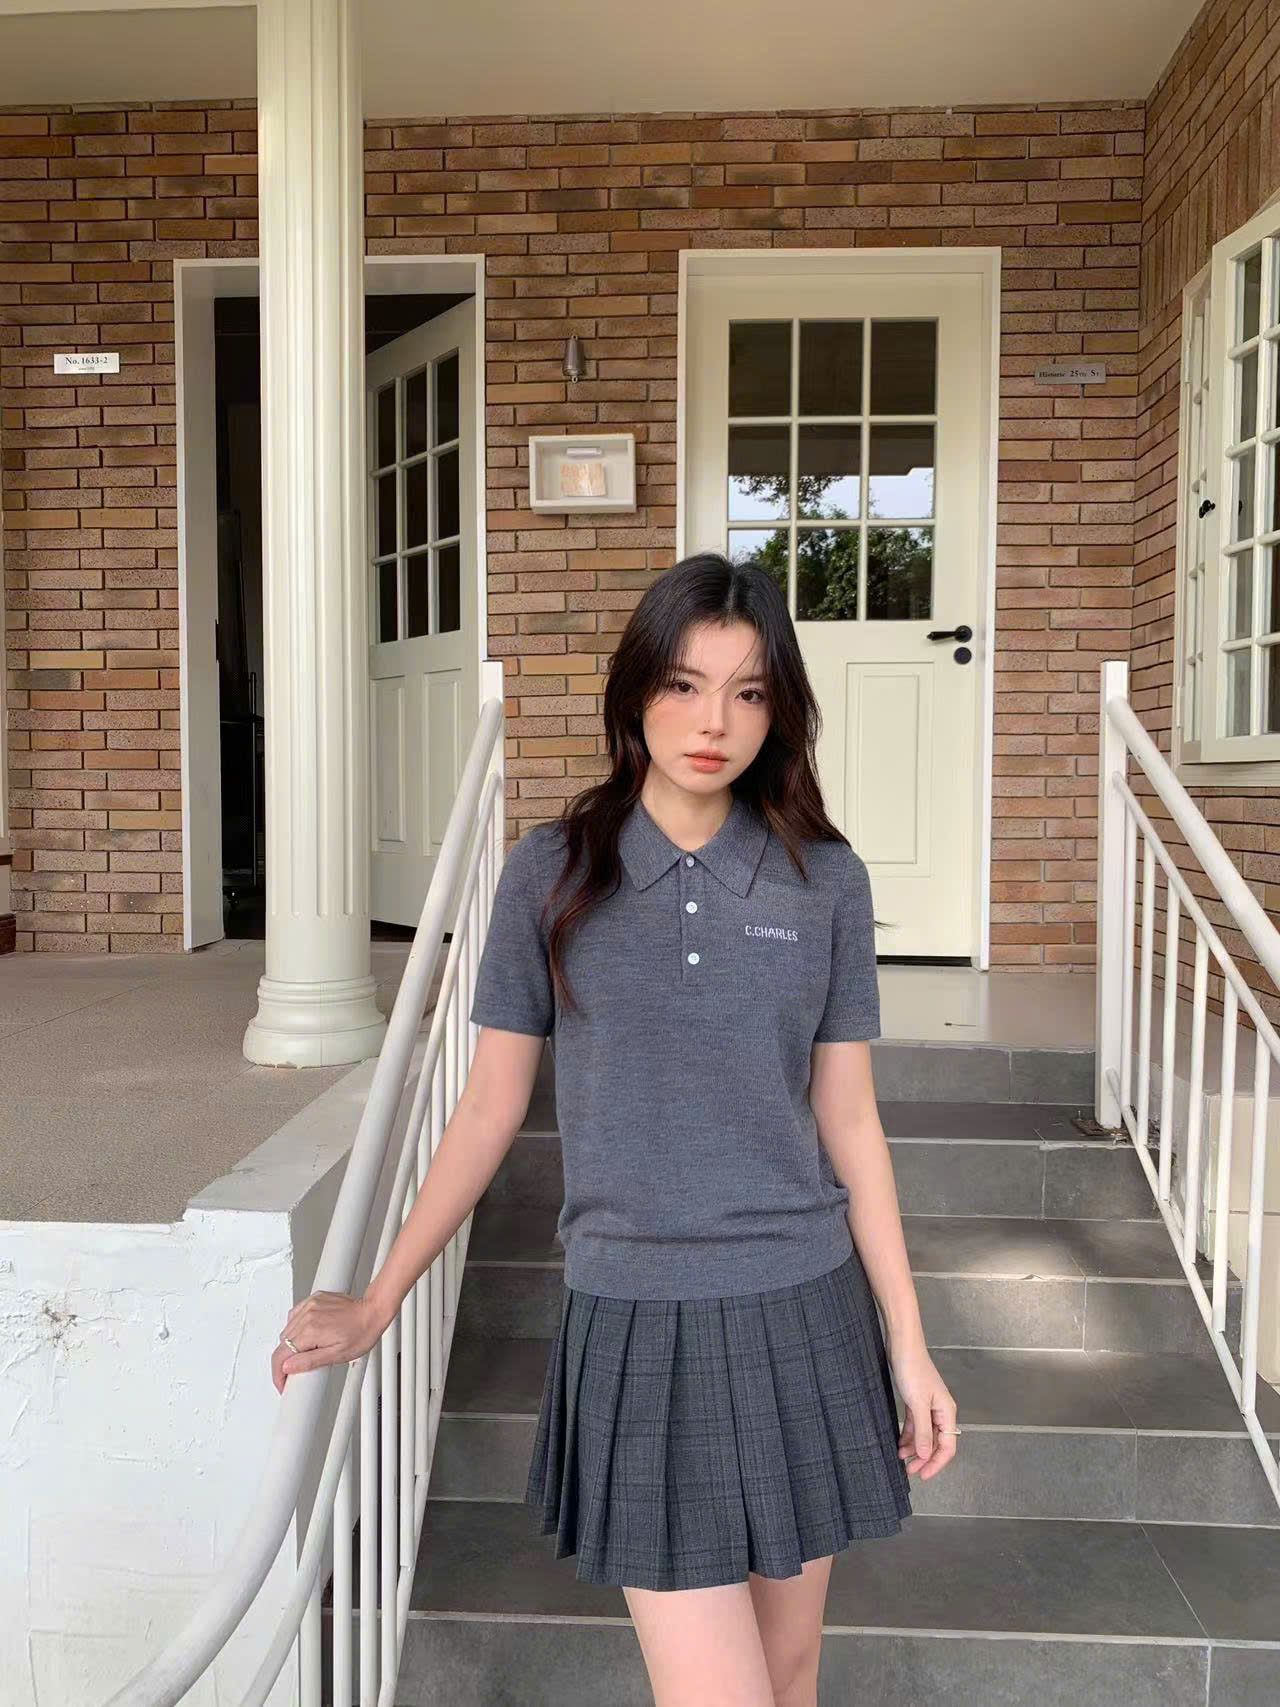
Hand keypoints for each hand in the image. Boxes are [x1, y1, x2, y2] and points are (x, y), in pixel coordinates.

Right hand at [271, 1290, 386, 1392]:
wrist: (373, 1312)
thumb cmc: (362, 1333)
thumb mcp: (337, 1356)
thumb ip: (309, 1362)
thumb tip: (288, 1367)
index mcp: (311, 1331)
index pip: (281, 1355)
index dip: (277, 1374)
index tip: (282, 1384)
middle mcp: (307, 1316)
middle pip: (282, 1344)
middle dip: (286, 1361)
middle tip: (298, 1370)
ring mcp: (309, 1306)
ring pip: (287, 1330)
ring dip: (291, 1344)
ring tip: (308, 1351)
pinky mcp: (313, 1299)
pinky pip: (295, 1316)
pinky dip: (296, 1327)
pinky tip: (308, 1334)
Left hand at [887, 1339, 957, 1480]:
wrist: (902, 1345)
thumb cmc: (913, 1369)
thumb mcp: (917, 1403)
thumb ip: (922, 1431)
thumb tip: (925, 1455)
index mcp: (947, 1412)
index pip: (947, 1446)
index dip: (936, 1463)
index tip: (923, 1475)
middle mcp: (940, 1411)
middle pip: (936, 1443)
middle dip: (924, 1458)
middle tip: (909, 1471)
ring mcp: (928, 1407)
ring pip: (924, 1435)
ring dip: (914, 1449)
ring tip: (901, 1459)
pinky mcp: (916, 1402)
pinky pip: (915, 1426)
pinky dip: (908, 1436)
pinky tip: (900, 1444)